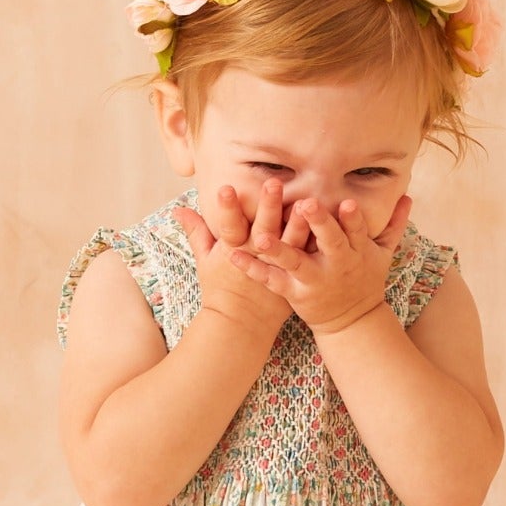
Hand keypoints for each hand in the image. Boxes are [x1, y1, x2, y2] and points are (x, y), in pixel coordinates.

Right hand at [172, 179, 306, 342]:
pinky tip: (327, 222)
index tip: (225, 188)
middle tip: (273, 183)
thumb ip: (196, 231)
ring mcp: (276, 266)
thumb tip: (178, 209)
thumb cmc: (220, 288)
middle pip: (262, 229)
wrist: (242, 323)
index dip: (227, 208)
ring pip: (289, 241)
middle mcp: (255, 256)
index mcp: (232, 250)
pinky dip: (316, 239)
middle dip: (267, 206)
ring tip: (307, 201)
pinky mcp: (293, 274)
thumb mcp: (204, 260)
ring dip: (298, 221)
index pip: (227, 225)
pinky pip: (307, 255)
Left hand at [237, 191, 412, 332]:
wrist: (352, 321)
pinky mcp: (294, 292)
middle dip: (319, 224)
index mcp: (357, 250)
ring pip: (295, 262)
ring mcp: (314, 279)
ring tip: (260, 237)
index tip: (347, 202)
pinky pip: (272, 279)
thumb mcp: (384, 254)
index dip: (353, 219)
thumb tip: (408, 196)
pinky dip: (253, 269)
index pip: (358, 231)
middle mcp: (337, 264)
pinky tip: (233, 256)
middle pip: (329, 242)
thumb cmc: (366, 280)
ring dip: (277, 249)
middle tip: (306, 204)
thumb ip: (393, 225)